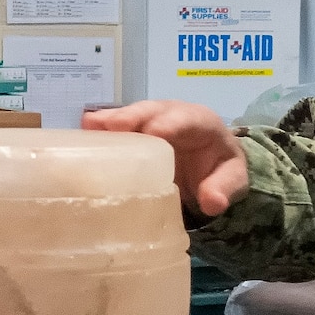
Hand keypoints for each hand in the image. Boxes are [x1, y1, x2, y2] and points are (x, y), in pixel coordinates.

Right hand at [83, 100, 248, 216]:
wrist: (212, 168)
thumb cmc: (221, 170)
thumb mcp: (234, 181)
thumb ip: (225, 189)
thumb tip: (212, 203)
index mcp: (201, 123)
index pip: (187, 119)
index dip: (170, 123)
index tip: (155, 132)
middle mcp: (172, 116)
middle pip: (152, 111)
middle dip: (132, 117)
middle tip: (112, 125)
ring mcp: (150, 123)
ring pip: (130, 117)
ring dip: (110, 122)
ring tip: (88, 126)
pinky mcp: (134, 134)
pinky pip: (117, 130)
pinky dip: (100, 133)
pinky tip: (80, 138)